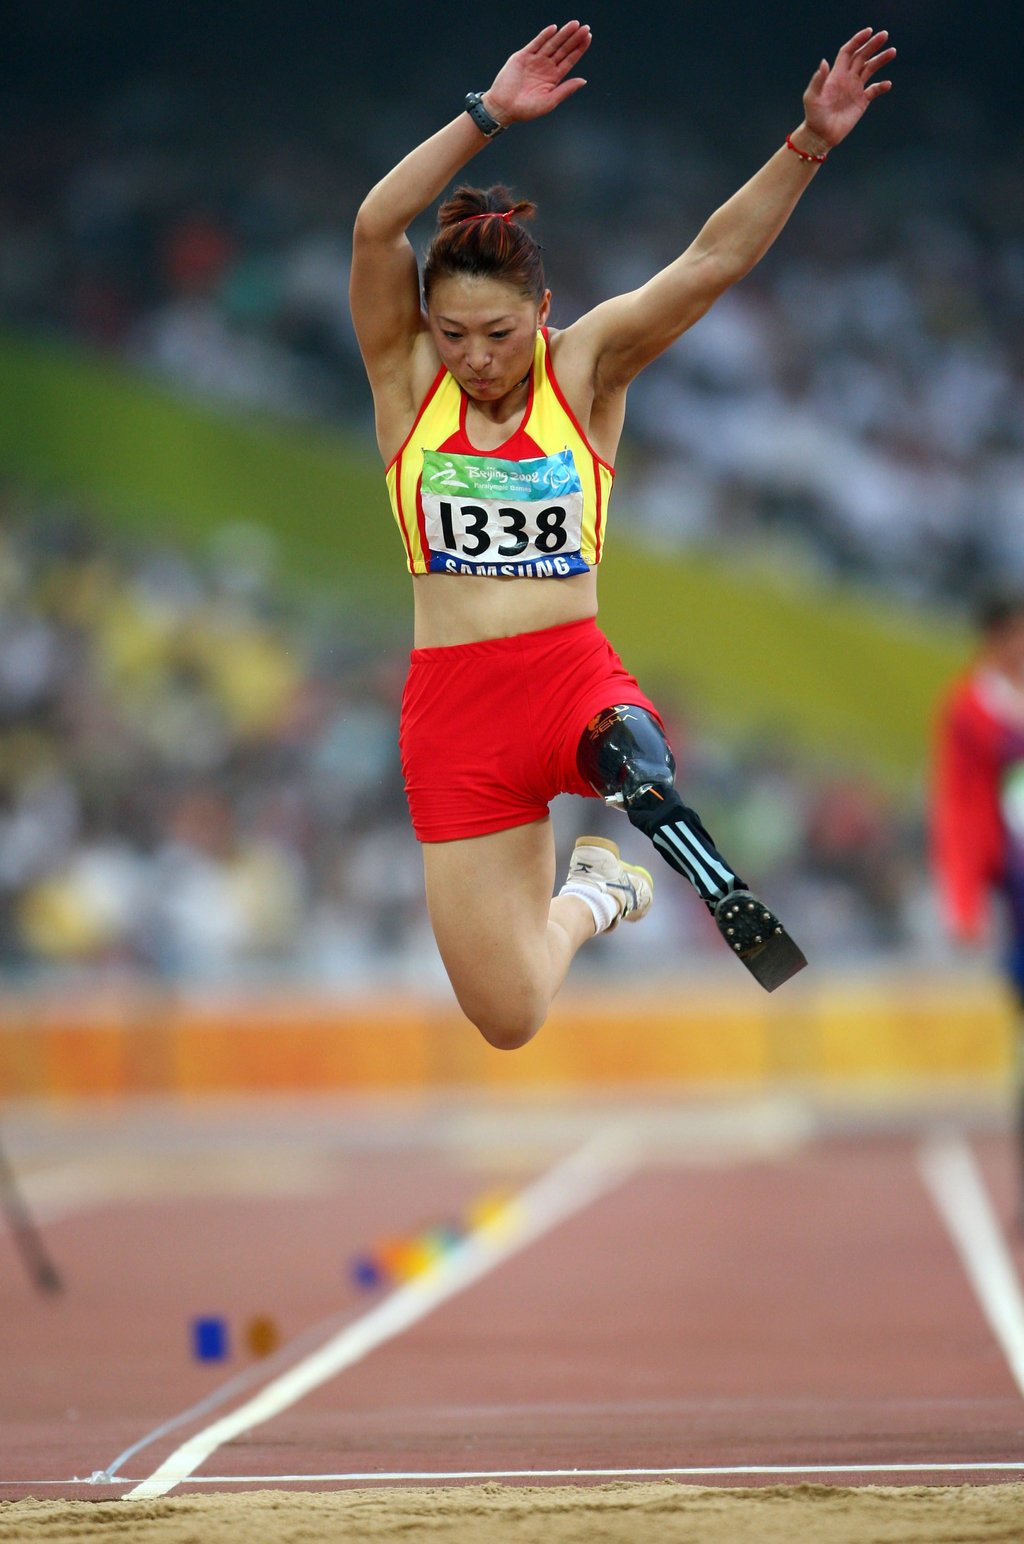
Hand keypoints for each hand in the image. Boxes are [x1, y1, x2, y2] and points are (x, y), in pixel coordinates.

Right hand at [484, 20, 591, 124]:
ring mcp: (534, 60)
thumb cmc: (526, 109)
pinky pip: (536, 43)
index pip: (569, 60)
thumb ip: (566, 89)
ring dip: (563, 34)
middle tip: (585, 28)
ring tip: (574, 25)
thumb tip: (583, 81)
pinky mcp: (522, 56)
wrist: (503, 107)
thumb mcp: (550, 101)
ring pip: (552, 43)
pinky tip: (554, 29)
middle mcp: (545, 67)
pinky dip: (544, 35)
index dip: (579, 49)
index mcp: (553, 78)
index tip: (587, 38)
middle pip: (563, 49)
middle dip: (574, 38)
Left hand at [799, 27, 895, 151]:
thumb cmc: (814, 116)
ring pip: (870, 69)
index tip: (869, 32)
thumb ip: (818, 80)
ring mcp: (855, 89)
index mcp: (837, 74)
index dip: (858, 40)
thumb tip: (824, 61)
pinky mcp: (861, 102)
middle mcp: (847, 78)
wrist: (821, 134)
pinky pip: (874, 90)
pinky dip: (881, 86)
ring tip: (892, 51)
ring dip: (881, 60)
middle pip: (862, 56)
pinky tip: (887, 84)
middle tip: (884, 35)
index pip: (849, 51)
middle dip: (872, 45)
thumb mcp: (812, 97)